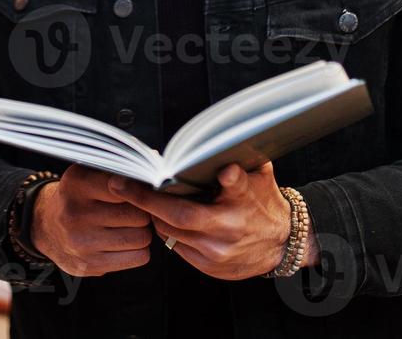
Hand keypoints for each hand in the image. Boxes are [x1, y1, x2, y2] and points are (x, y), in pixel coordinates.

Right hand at [30, 165, 153, 276]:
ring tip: (127, 226)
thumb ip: (118, 171)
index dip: (139, 190)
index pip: (127, 187)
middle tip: (133, 210)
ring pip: (141, 237)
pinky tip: (123, 243)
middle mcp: (76, 213)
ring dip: (141, 232)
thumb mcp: (88, 174)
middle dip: (142, 213)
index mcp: (77, 183)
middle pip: (138, 215)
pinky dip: (137, 250)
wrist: (45, 226)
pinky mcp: (90, 265)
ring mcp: (81, 243)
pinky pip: (138, 258)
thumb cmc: (78, 197)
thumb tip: (156, 170)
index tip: (139, 191)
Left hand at [111, 162, 316, 279]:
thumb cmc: (265, 204)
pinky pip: (176, 247)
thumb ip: (243, 158)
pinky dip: (165, 230)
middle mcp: (230, 227)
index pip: (238, 185)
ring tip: (136, 197)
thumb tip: (221, 135)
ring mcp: (218, 251)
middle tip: (121, 185)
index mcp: (246, 199)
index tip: (224, 170)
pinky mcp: (209, 266)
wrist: (281, 245)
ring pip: (172, 232)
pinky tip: (160, 217)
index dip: (231, 177)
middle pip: (183, 215)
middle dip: (147, 200)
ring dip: (152, 214)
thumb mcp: (262, 176)